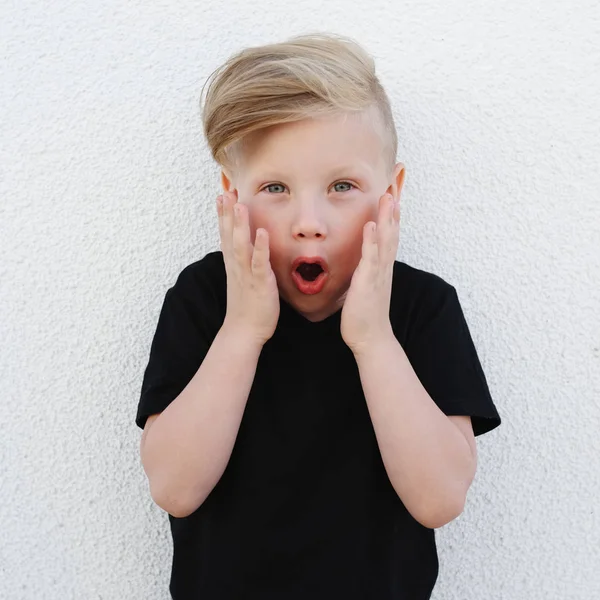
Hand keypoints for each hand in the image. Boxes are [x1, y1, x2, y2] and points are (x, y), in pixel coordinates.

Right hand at [217, 191, 279, 345]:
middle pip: (229, 235)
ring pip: (240, 245)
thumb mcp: (242, 279)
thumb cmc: (246, 307)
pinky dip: (260, 247)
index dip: (223, 215)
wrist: (243, 331)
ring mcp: (246, 274)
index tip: (222, 195)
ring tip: (240, 204)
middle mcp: (236, 266)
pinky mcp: (259, 283)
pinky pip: (259, 263)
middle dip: (227, 213)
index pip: (225, 235)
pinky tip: (262, 232)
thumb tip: (246, 248)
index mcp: (233, 264)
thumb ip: (243, 262)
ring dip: (239, 225)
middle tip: (226, 191)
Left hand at [341, 193, 399, 353]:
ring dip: (387, 217)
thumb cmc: (365, 312)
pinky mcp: (368, 283)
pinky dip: (372, 241)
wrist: (370, 337)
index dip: (392, 210)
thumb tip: (365, 256)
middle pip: (392, 230)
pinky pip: (371, 258)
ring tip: (389, 195)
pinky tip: (371, 225)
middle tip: (396, 180)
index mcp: (382, 265)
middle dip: (394, 206)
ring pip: (386, 240)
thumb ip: (367, 268)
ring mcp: (378, 273)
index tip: (393, 187)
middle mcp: (384, 266)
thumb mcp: (366, 284)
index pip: (389, 232)